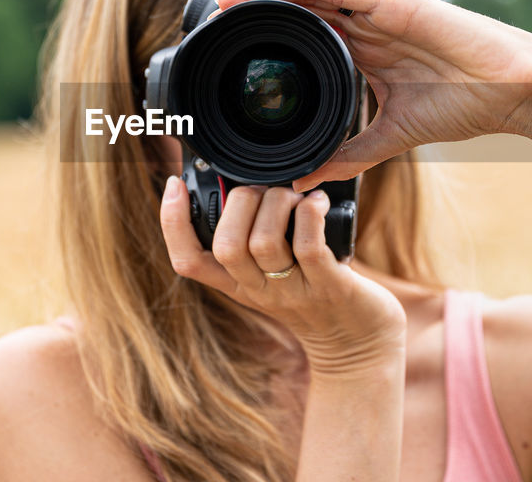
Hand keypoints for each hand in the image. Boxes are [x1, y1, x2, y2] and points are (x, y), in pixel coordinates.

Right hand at [160, 176, 406, 375]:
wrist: (359, 346)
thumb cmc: (318, 297)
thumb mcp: (274, 275)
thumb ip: (255, 241)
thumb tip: (244, 185)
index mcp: (238, 285)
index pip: (188, 260)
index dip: (172, 223)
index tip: (174, 186)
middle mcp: (260, 291)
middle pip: (225, 246)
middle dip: (239, 202)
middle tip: (261, 189)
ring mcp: (293, 291)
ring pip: (263, 242)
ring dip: (277, 203)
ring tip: (294, 195)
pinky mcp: (330, 287)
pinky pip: (308, 246)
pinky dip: (309, 214)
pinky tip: (317, 202)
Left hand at [214, 0, 531, 189]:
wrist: (513, 93)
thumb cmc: (463, 107)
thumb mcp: (390, 137)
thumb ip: (348, 155)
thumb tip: (305, 179)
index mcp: (364, 53)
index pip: (304, 41)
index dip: (267, 42)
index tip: (230, 55)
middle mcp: (366, 27)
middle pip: (298, 14)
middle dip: (255, 16)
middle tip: (213, 22)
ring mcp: (379, 12)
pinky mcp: (395, 3)